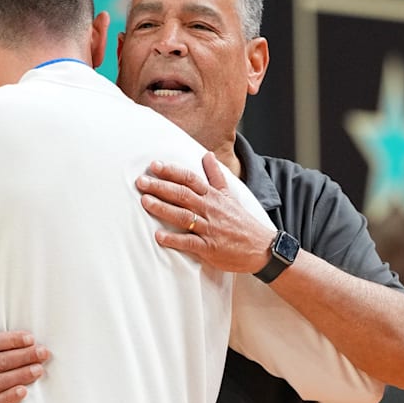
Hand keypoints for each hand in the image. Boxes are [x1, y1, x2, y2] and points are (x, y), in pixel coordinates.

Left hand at [135, 152, 273, 272]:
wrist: (262, 247)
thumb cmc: (241, 221)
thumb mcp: (230, 194)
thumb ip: (215, 175)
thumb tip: (207, 155)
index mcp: (213, 196)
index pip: (190, 179)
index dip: (171, 171)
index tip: (154, 166)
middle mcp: (210, 209)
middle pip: (183, 194)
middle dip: (160, 187)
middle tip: (141, 182)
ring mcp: (210, 228)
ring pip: (184, 216)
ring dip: (163, 208)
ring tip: (145, 202)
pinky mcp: (210, 247)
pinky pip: (189, 242)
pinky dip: (173, 239)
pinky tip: (158, 236)